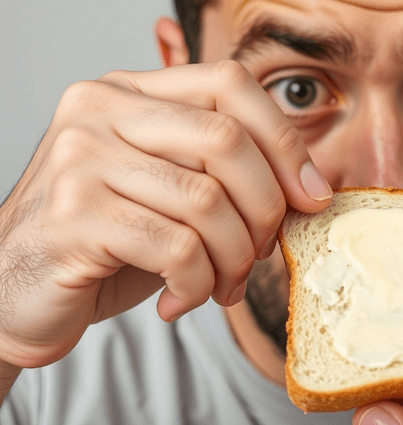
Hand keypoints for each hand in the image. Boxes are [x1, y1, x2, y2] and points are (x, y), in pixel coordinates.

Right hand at [0, 61, 331, 369]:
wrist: (18, 290)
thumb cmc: (108, 241)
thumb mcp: (172, 192)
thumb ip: (226, 174)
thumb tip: (311, 186)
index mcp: (131, 92)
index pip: (230, 83)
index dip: (285, 141)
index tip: (311, 195)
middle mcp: (100, 110)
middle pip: (226, 140)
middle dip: (265, 208)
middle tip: (261, 251)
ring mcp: (81, 159)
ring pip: (207, 201)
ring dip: (233, 259)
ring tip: (221, 285)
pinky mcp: (74, 216)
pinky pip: (177, 248)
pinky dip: (197, 285)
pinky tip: (181, 300)